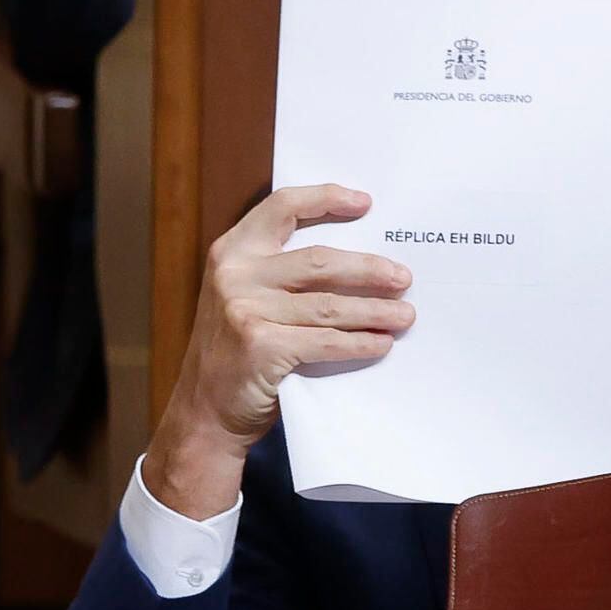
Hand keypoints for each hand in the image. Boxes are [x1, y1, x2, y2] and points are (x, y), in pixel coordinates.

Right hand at [143, 185, 413, 518]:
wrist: (204, 410)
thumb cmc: (237, 351)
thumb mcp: (245, 297)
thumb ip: (281, 275)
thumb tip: (359, 264)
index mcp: (233, 252)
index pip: (282, 207)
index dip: (326, 199)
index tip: (367, 203)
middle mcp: (236, 275)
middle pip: (320, 260)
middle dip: (370, 270)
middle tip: (405, 278)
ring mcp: (245, 310)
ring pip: (330, 305)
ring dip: (376, 312)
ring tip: (406, 316)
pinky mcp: (261, 346)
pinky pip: (326, 342)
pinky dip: (359, 344)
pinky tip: (382, 345)